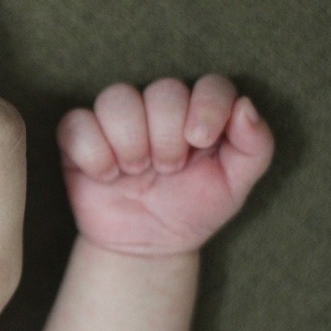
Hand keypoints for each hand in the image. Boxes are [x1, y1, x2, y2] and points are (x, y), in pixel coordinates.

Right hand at [57, 74, 273, 255]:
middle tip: (167, 169)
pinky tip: (107, 176)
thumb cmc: (191, 210)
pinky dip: (93, 151)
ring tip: (135, 172)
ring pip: (117, 98)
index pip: (210, 84)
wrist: (147, 246)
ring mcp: (114, 121)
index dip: (207, 107)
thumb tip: (245, 106)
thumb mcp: (234, 186)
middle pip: (162, 90)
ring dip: (130, 141)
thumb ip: (255, 146)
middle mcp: (156, 109)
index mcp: (198, 113)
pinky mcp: (79, 138)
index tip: (200, 142)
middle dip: (168, 136)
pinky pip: (76, 123)